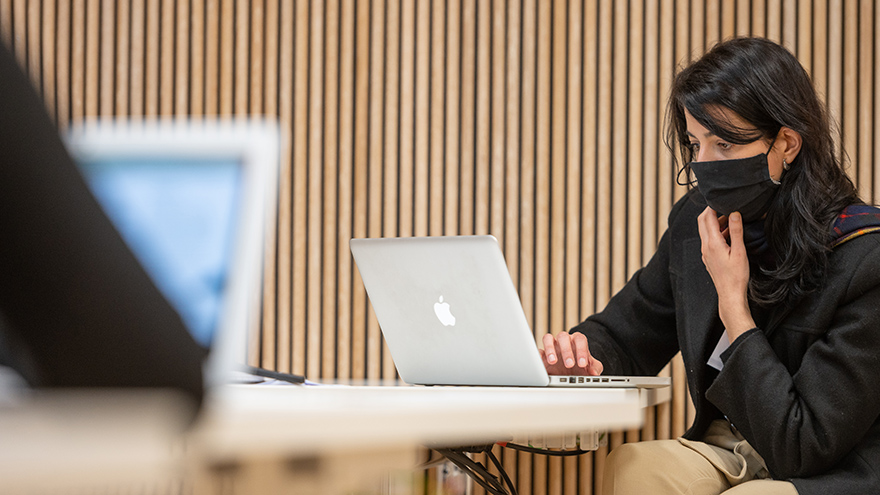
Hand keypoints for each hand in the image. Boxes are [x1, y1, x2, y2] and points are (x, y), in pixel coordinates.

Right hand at [540, 332, 602, 375]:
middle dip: (566, 351)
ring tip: (553, 362)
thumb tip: (594, 372)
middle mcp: (564, 341)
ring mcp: (552, 346)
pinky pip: (538, 351)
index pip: (580, 339)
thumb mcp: (591, 367)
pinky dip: (539, 355)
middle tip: (569, 365)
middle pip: (563, 336)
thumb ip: (594, 368)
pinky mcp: (542, 354)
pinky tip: (541, 363)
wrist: (571, 373)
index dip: (581, 350)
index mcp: (577, 341)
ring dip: (550, 349)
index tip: (582, 364)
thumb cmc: (581, 367)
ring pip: (548, 338)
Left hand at [697, 207, 755, 341]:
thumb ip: (736, 231)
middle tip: (724, 206)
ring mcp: (705, 252)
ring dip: (715, 223)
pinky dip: (716, 232)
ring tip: (731, 219)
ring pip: (706, 231)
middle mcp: (705, 246)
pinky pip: (709, 240)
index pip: (707, 218)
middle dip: (711, 212)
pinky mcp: (708, 258)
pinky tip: (729, 234)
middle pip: (702, 222)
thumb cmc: (736, 275)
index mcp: (712, 243)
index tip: (721, 199)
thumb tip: (734, 213)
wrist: (730, 294)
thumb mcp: (740, 251)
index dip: (713, 206)